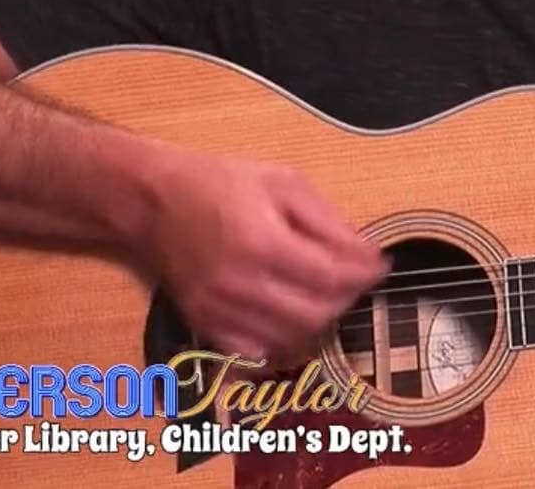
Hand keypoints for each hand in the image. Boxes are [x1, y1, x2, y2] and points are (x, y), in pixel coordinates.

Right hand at [142, 150, 387, 366]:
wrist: (152, 202)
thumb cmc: (219, 183)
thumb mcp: (281, 182)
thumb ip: (326, 219)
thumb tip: (364, 251)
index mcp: (262, 243)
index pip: (331, 277)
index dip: (364, 274)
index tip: (382, 264)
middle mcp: (240, 286)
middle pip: (317, 313)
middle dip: (347, 297)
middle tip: (356, 276)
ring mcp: (220, 312)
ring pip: (291, 338)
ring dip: (320, 318)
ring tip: (328, 291)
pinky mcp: (206, 327)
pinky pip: (257, 353)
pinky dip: (283, 340)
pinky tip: (291, 314)